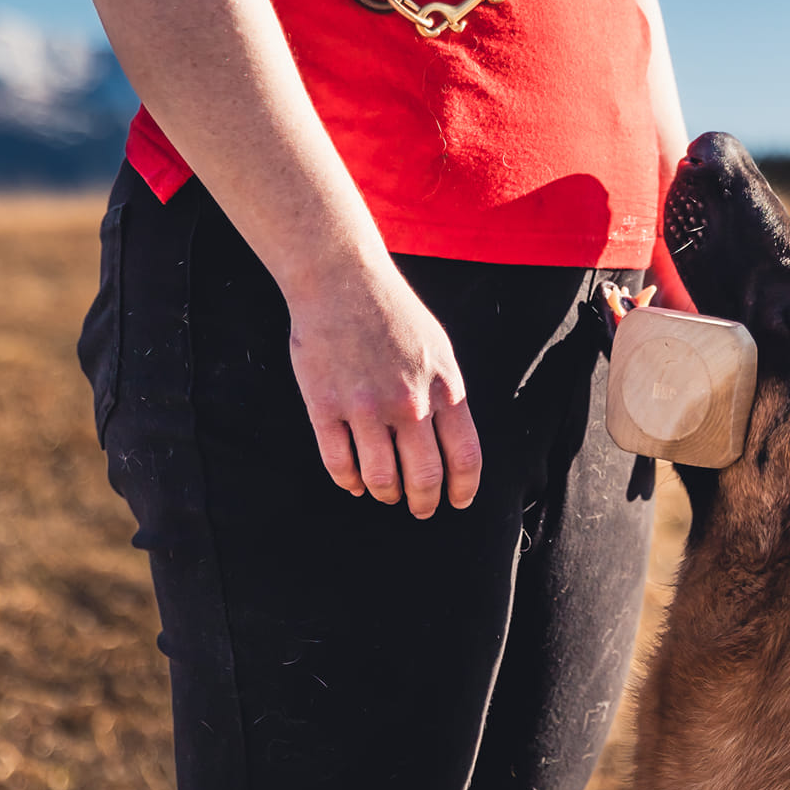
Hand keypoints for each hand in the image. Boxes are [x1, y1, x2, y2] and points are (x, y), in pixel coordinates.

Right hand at [286, 263, 481, 517]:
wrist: (341, 280)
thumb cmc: (393, 313)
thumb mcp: (439, 349)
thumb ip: (447, 395)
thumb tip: (453, 443)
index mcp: (444, 388)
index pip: (464, 457)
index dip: (462, 489)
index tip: (457, 502)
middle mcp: (408, 404)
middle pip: (424, 477)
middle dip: (424, 503)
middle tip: (420, 510)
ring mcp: (364, 407)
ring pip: (380, 479)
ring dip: (385, 494)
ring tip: (386, 495)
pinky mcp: (325, 406)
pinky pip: (338, 463)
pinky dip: (349, 481)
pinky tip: (354, 482)